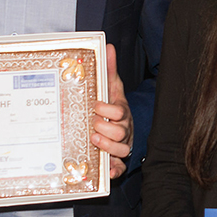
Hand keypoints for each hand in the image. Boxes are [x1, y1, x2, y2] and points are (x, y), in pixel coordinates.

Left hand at [92, 44, 132, 178]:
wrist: (117, 126)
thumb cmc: (112, 107)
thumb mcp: (110, 88)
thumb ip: (109, 69)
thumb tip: (108, 46)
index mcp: (121, 113)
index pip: (120, 112)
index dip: (108, 110)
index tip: (96, 106)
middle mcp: (123, 130)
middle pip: (121, 133)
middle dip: (106, 129)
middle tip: (92, 126)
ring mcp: (121, 146)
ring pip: (121, 151)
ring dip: (108, 147)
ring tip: (94, 140)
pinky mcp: (116, 161)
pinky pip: (120, 169)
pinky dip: (114, 170)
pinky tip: (106, 171)